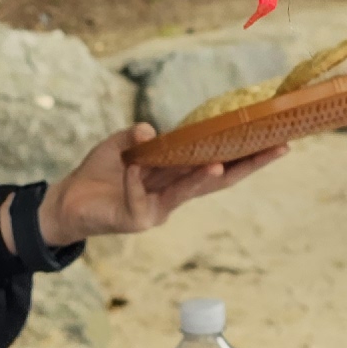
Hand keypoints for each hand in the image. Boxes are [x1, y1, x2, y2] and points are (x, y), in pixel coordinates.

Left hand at [39, 124, 280, 246]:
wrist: (67, 201)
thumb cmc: (99, 173)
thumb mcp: (121, 144)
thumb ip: (138, 135)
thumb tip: (152, 128)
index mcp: (176, 174)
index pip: (217, 161)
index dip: (244, 152)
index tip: (275, 137)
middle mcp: (174, 194)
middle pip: (218, 179)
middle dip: (248, 164)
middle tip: (278, 147)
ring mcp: (158, 209)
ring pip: (187, 192)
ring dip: (203, 178)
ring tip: (220, 165)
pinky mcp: (137, 219)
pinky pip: (140, 196)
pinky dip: (136, 179)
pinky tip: (132, 167)